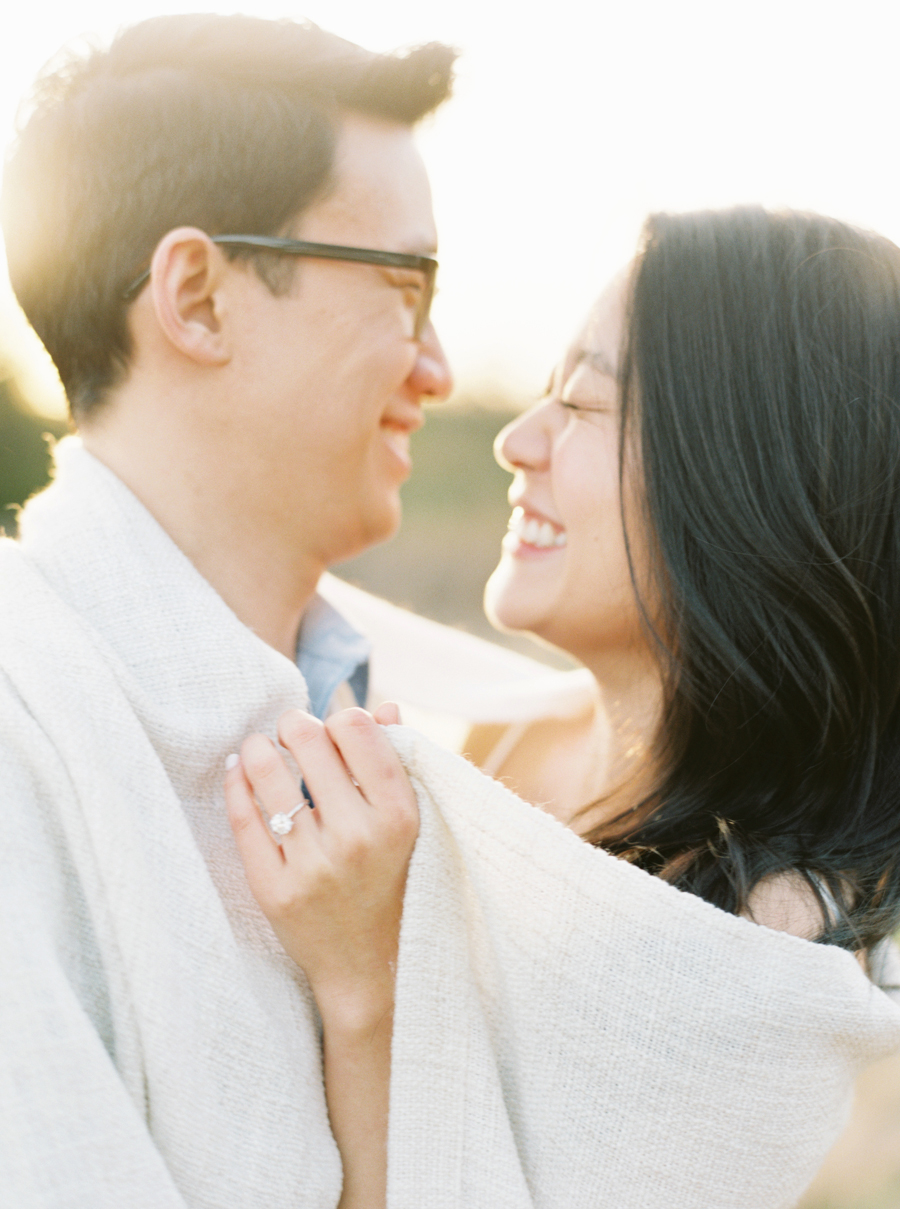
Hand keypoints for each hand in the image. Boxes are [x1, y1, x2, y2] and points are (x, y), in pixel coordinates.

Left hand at [224, 705, 416, 1023]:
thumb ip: (398, 764)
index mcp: (400, 815)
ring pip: (268, 777)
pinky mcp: (277, 891)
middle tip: (288, 728)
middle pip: (309, 743)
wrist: (374, 970)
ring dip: (258, 748)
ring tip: (257, 746)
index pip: (357, 732)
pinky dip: (236, 786)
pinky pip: (244, 822)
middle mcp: (359, 837)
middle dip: (293, 725)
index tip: (329, 725)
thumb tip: (381, 706)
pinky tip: (237, 771)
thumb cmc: (396, 883)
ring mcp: (315, 866)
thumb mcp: (412, 826)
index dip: (337, 716)